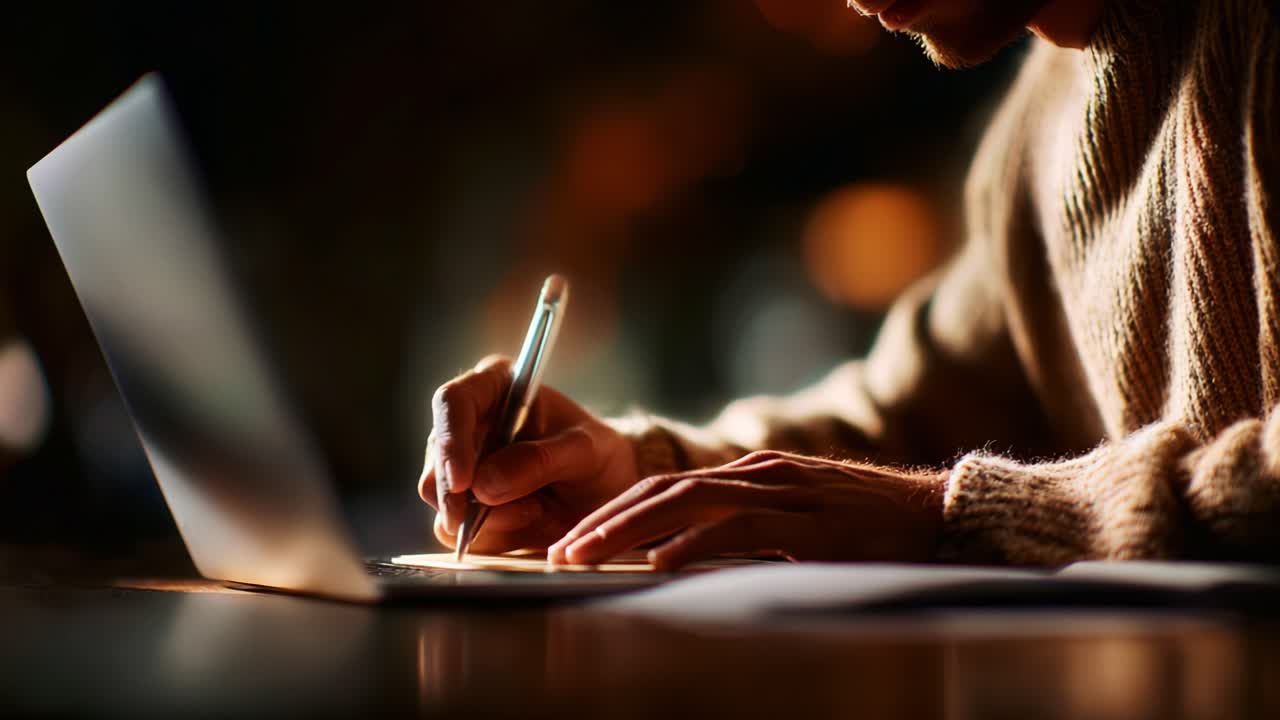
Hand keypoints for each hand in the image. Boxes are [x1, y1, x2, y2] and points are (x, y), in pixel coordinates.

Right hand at [419, 356, 639, 552]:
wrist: (604, 491)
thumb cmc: (597, 455)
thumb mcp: (585, 451)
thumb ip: (541, 460)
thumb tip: (483, 485)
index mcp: (493, 386)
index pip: (452, 402)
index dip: (452, 441)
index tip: (464, 481)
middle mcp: (468, 424)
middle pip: (438, 457)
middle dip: (463, 494)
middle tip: (506, 513)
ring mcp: (461, 466)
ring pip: (441, 497)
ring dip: (486, 517)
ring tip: (537, 510)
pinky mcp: (463, 505)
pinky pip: (454, 529)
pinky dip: (490, 534)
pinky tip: (528, 520)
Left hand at [547, 451, 946, 569]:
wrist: (938, 515)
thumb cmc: (865, 529)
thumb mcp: (793, 523)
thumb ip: (744, 532)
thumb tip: (682, 561)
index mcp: (749, 474)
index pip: (663, 488)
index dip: (611, 514)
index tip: (571, 543)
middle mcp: (757, 473)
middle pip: (660, 490)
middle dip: (602, 523)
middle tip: (557, 555)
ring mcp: (783, 492)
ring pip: (685, 503)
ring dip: (627, 532)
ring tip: (585, 559)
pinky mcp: (809, 522)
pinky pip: (740, 529)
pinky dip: (694, 545)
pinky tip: (660, 565)